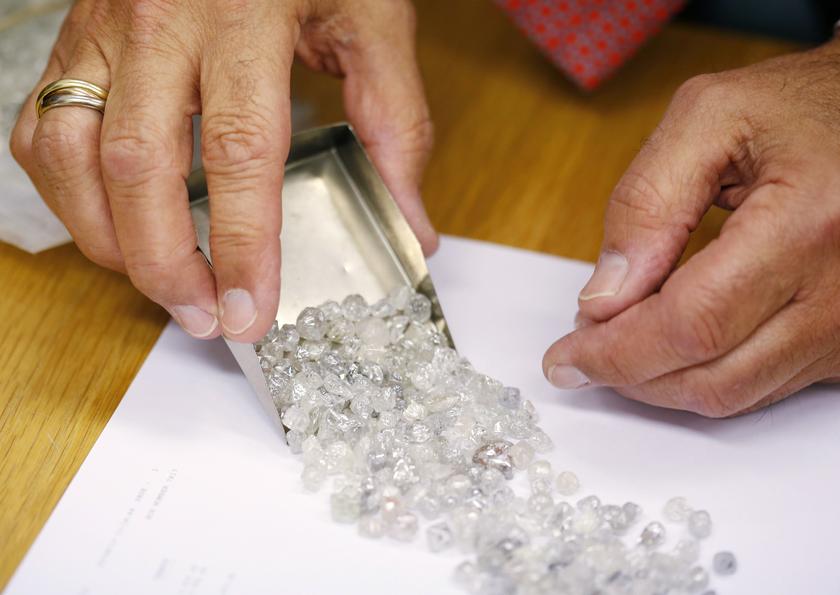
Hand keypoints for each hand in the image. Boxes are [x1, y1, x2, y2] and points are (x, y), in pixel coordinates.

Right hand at [10, 0, 436, 341]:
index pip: (239, 151)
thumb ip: (394, 121)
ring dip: (108, 239)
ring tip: (163, 286)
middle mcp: (159, 21)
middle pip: (139, 167)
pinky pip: (42, 126)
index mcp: (242, 14)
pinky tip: (112, 225)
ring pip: (72, 152)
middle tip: (205, 319)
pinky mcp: (76, 37)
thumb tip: (412, 223)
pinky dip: (68, 192)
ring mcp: (104, 27)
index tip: (252, 309)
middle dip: (167, 264)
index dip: (243, 243)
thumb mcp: (371, 18)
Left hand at [543, 39, 839, 416]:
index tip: (565, 357)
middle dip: (628, 374)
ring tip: (621, 341)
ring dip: (661, 381)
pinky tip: (673, 340)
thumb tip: (603, 296)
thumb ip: (647, 203)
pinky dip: (703, 373)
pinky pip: (763, 386)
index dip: (616, 352)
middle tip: (582, 351)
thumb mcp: (710, 117)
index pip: (690, 324)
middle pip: (709, 376)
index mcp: (807, 224)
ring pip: (734, 394)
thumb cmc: (800, 107)